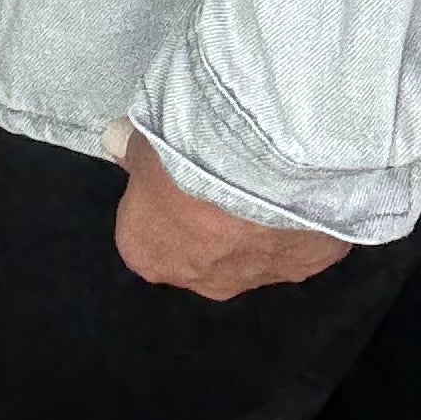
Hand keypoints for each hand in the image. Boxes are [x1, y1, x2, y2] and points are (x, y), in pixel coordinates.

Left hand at [112, 125, 353, 299]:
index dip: (162, 195)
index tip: (178, 165)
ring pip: (252, 247)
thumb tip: (114, 141)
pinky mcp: (307, 264)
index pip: (146, 229)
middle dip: (211, 214)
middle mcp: (199, 280)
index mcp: (148, 252)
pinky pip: (300, 240)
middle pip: (200, 247)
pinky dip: (302, 216)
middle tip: (225, 167)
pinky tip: (303, 182)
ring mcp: (257, 277)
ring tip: (269, 170)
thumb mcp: (146, 139)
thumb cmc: (190, 154)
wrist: (265, 163)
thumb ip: (132, 147)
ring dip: (258, 219)